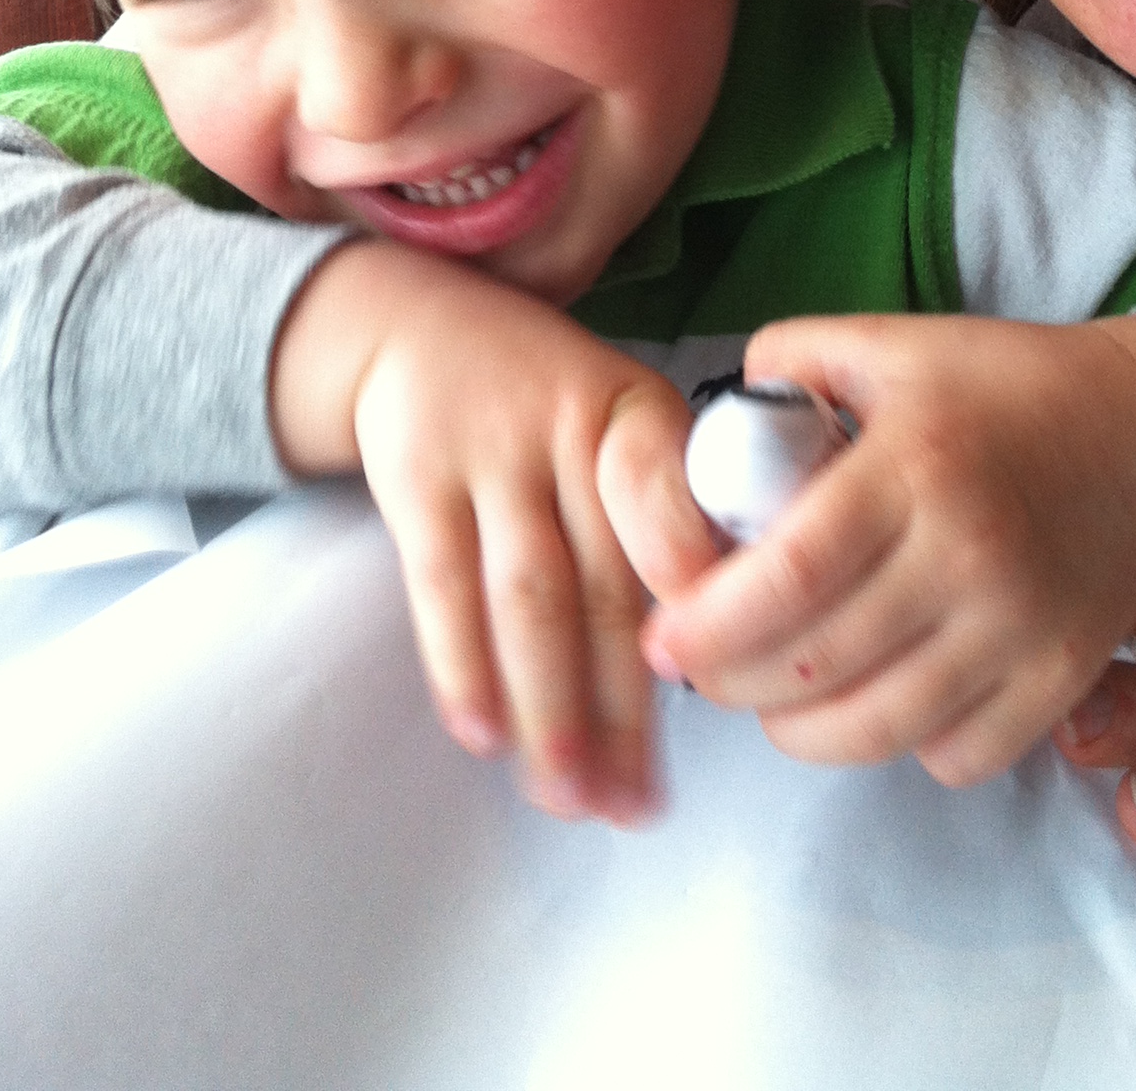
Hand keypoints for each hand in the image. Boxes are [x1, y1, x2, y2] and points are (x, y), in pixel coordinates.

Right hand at [270, 241, 716, 823]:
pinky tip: (483, 735)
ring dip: (549, 708)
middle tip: (633, 807)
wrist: (415, 328)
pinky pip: (442, 584)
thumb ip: (663, 513)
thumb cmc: (547, 405)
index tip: (716, 675)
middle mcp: (572, 429)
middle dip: (622, 707)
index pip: (675, 501)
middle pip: (604, 582)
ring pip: (529, 597)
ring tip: (567, 797)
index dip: (690, 584)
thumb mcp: (620, 422)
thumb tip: (719, 647)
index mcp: (642, 417)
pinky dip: (462, 666)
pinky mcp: (416, 477)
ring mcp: (490, 452)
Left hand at [636, 309, 1135, 787]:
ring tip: (773, 694)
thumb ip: (786, 363)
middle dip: (731, 685)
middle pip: (816, 666)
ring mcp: (1023, 625)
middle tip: (703, 668)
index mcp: (915, 464)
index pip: (787, 577)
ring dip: (800, 729)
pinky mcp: (1062, 678)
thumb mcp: (888, 343)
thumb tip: (707, 429)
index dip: (705, 626)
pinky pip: (954, 757)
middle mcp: (971, 552)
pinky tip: (878, 694)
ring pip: (877, 730)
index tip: (661, 639)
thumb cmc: (995, 386)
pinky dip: (901, 745)